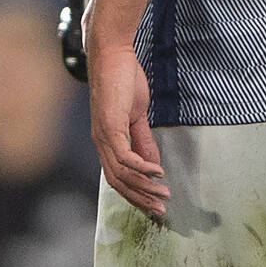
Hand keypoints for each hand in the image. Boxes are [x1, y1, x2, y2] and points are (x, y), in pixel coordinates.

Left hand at [89, 41, 166, 217]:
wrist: (112, 55)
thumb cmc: (123, 81)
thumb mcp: (137, 116)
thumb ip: (143, 141)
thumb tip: (154, 166)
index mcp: (106, 142)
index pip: (117, 178)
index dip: (135, 194)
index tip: (155, 206)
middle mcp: (101, 143)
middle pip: (118, 182)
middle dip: (140, 199)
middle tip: (161, 211)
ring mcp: (104, 135)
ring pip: (122, 174)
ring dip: (144, 187)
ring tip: (164, 195)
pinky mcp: (110, 126)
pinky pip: (126, 157)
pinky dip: (142, 168)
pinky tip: (158, 173)